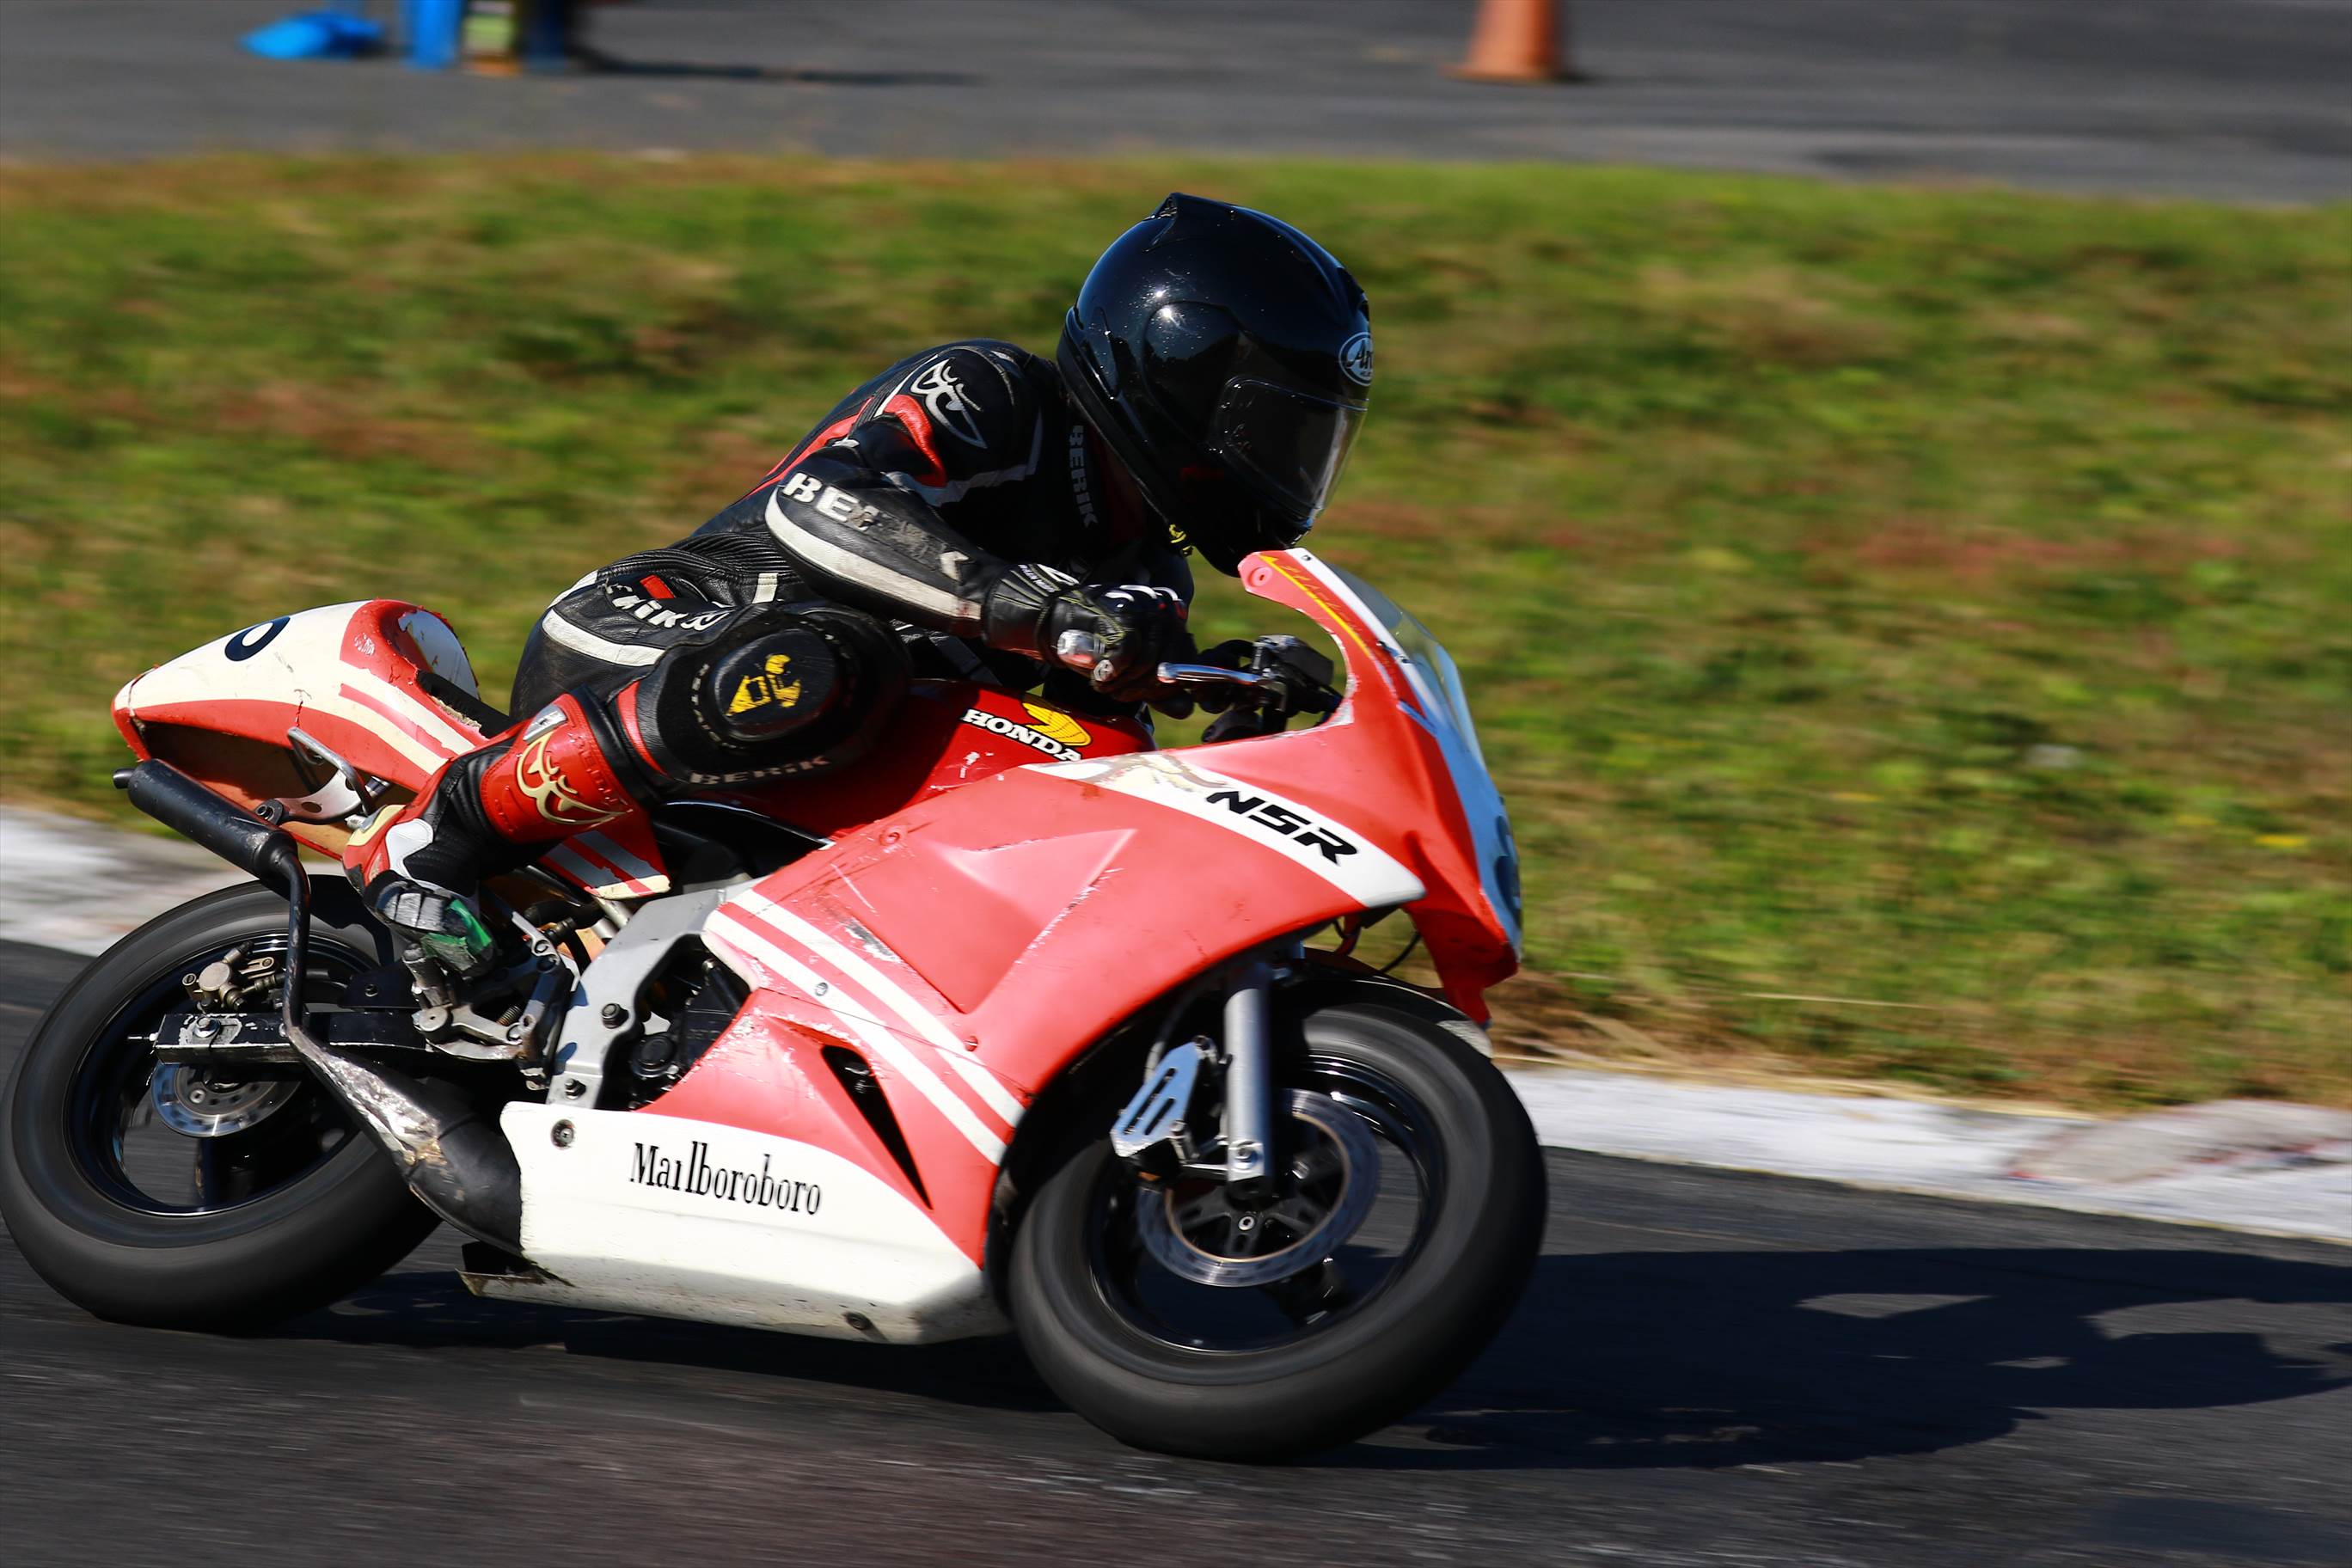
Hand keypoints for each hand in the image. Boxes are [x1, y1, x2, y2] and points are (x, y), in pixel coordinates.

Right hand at [1042, 583, 1192, 700]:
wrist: (1057, 624)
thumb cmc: (1098, 648)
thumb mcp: (1134, 673)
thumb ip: (1161, 690)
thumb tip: (1186, 709)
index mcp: (1175, 617)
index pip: (1187, 663)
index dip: (1164, 687)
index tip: (1140, 694)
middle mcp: (1166, 607)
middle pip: (1171, 665)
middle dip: (1143, 689)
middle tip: (1118, 693)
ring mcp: (1146, 606)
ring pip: (1150, 663)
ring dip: (1125, 684)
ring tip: (1106, 684)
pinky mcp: (1123, 610)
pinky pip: (1128, 654)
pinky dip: (1112, 672)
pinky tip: (1099, 676)